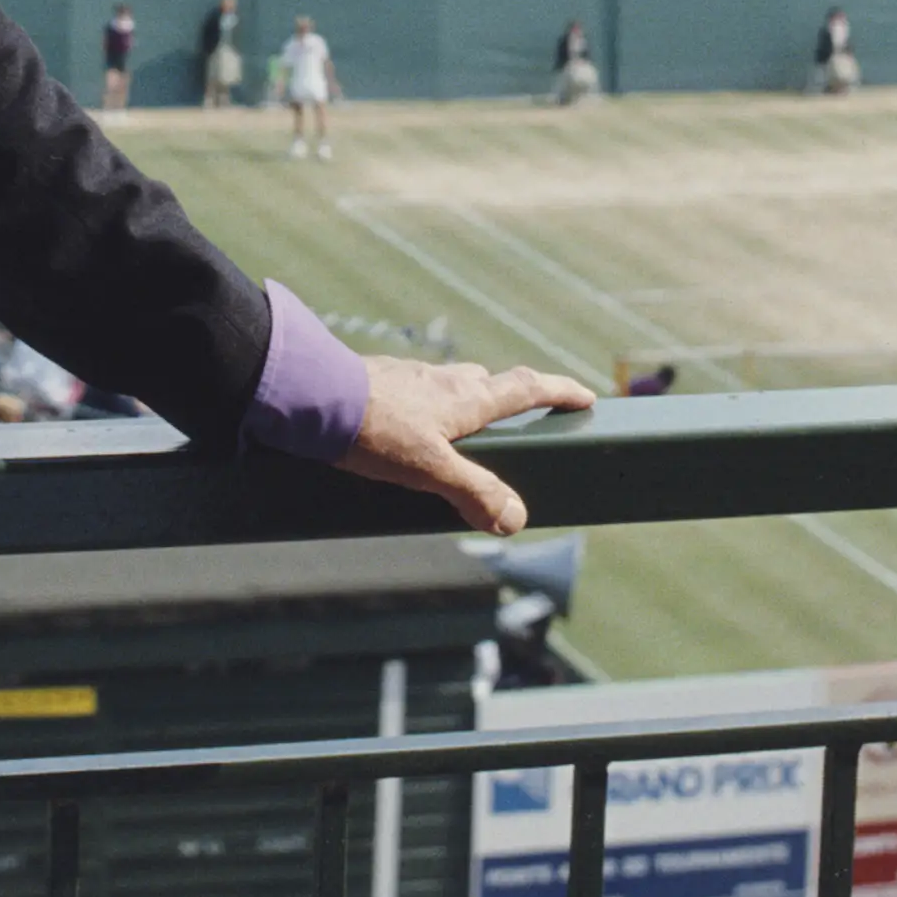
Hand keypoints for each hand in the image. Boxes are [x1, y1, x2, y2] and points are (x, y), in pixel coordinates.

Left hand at [339, 355, 593, 533]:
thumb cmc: (373, 429)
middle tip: (523, 418)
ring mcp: (410, 377)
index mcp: (466, 398)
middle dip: (511, 398)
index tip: (585, 396)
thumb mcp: (430, 469)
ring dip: (466, 402)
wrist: (310, 394)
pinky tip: (408, 429)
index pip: (527, 388)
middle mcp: (443, 380)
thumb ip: (473, 492)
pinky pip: (416, 392)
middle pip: (489, 383)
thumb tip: (516, 519)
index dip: (559, 392)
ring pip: (451, 385)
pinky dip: (428, 408)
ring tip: (463, 433)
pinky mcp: (379, 381)